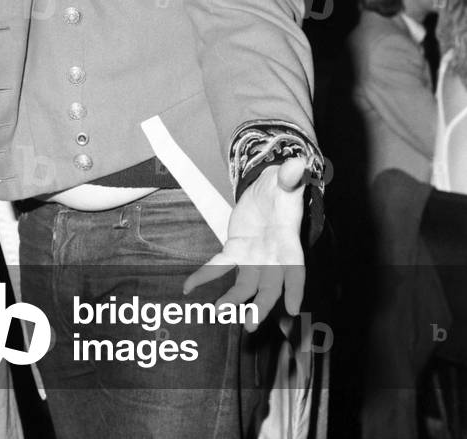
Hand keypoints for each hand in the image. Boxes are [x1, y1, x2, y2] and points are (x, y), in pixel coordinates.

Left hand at [183, 157, 306, 330]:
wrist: (267, 189)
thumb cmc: (282, 188)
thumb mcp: (286, 181)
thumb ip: (290, 177)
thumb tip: (298, 162)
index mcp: (289, 242)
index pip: (295, 269)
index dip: (295, 288)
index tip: (293, 308)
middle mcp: (273, 256)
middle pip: (269, 286)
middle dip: (261, 306)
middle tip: (250, 324)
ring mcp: (254, 257)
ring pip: (246, 284)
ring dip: (234, 299)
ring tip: (219, 312)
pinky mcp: (236, 252)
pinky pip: (219, 267)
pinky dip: (205, 276)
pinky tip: (189, 287)